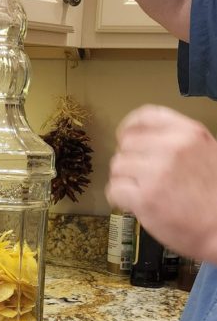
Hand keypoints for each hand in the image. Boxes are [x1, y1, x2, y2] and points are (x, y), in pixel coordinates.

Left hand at [106, 105, 216, 262]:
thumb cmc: (216, 196)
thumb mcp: (209, 154)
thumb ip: (180, 143)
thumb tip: (146, 141)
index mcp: (189, 133)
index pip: (146, 116)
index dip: (129, 127)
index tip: (124, 138)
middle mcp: (171, 147)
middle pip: (127, 144)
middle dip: (128, 160)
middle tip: (136, 176)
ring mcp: (156, 172)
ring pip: (118, 166)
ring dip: (122, 180)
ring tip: (137, 191)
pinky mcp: (145, 198)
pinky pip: (114, 189)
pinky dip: (117, 198)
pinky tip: (130, 204)